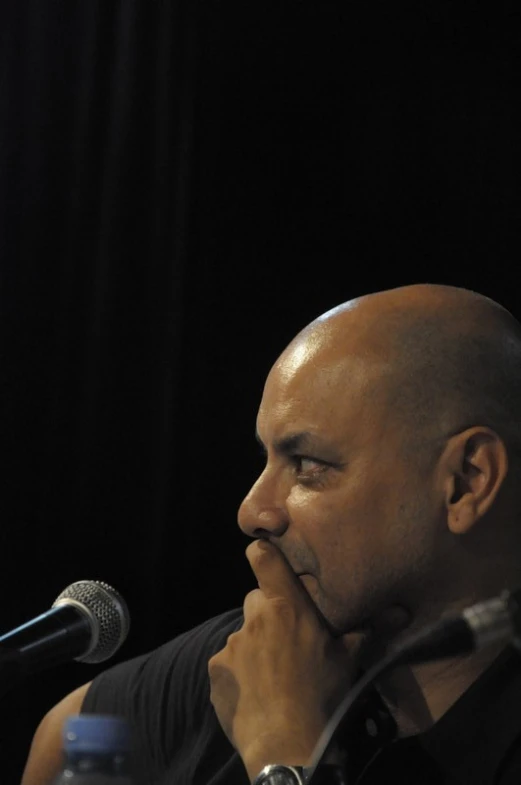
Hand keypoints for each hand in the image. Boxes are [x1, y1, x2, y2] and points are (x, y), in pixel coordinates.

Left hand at [208, 540, 403, 779]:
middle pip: (256, 601)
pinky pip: (227, 663)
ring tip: (272, 676)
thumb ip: (365, 629)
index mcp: (287, 608)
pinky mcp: (216, 669)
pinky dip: (238, 672)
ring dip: (254, 647)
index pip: (264, 560)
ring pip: (243, 635)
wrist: (288, 745)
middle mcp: (255, 619)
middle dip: (268, 614)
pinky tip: (255, 693)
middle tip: (285, 640)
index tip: (265, 554)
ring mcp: (233, 644)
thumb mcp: (348, 661)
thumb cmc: (323, 697)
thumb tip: (402, 612)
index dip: (262, 553)